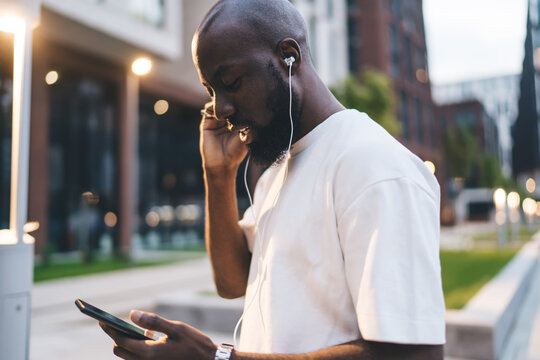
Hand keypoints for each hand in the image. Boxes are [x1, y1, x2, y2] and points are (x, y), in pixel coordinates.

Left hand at [100, 310, 216, 359]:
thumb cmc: (195, 344)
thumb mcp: (176, 328)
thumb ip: (153, 321)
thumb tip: (132, 314)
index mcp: (150, 352)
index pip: (122, 340)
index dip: (111, 329)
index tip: (102, 320)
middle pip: (120, 350)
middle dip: (116, 336)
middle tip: (115, 323)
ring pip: (127, 356)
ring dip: (127, 343)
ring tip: (137, 330)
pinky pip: (138, 359)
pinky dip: (137, 348)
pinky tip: (150, 338)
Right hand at [200, 102, 247, 171]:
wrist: (222, 163)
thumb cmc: (236, 152)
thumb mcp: (246, 138)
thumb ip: (249, 127)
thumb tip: (254, 114)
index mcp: (237, 121)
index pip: (238, 107)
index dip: (241, 102)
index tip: (247, 100)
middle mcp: (226, 119)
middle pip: (228, 103)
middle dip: (232, 100)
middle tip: (238, 100)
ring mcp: (216, 120)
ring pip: (218, 105)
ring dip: (222, 103)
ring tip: (231, 109)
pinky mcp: (206, 122)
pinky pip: (207, 110)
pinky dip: (212, 107)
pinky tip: (220, 112)